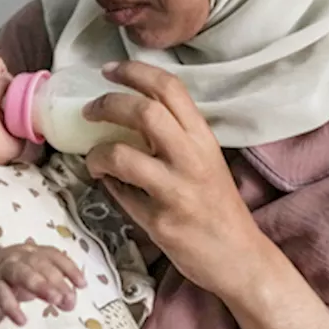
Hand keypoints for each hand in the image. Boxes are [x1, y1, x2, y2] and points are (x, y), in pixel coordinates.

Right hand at [0, 242, 85, 328]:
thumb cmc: (16, 274)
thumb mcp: (37, 277)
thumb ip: (56, 287)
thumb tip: (71, 301)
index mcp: (35, 252)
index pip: (54, 256)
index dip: (69, 268)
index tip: (82, 285)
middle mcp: (20, 257)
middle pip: (40, 265)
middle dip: (56, 280)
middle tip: (68, 298)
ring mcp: (4, 270)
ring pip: (21, 273)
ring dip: (39, 285)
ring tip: (53, 300)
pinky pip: (1, 295)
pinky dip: (12, 307)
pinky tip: (22, 320)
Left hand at [82, 61, 270, 300]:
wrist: (239, 258)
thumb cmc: (217, 205)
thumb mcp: (204, 160)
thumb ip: (174, 137)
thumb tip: (126, 117)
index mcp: (202, 137)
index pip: (169, 88)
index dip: (134, 71)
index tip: (108, 70)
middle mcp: (192, 158)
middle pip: (143, 112)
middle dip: (107, 104)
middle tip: (89, 111)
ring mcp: (176, 190)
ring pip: (122, 154)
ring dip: (97, 153)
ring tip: (94, 159)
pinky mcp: (160, 221)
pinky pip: (120, 195)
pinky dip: (108, 186)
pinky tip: (110, 186)